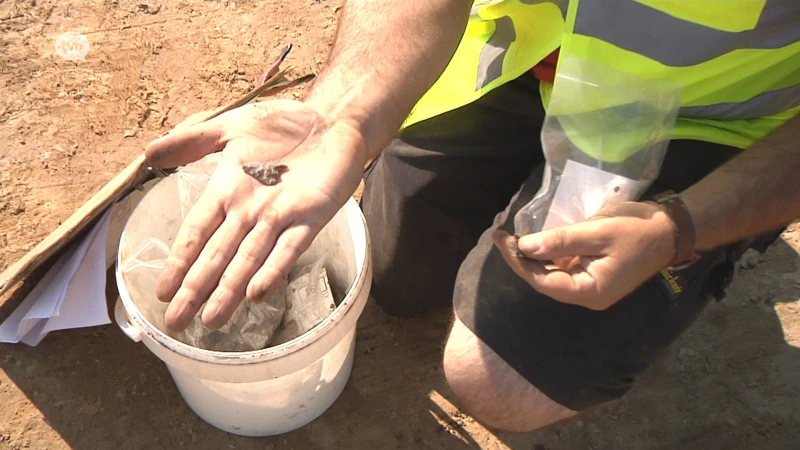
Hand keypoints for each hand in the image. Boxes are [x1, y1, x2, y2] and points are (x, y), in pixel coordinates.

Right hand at [144, 99, 367, 331]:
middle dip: (196, 289)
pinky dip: (274, 269)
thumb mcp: (231, 127)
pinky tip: (257, 293)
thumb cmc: (283, 126)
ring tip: (212, 320)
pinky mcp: (311, 216)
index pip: (196, 232)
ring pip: (249, 259)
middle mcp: (250, 211)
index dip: (179, 261)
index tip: (161, 291)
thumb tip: (147, 155)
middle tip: (176, 323)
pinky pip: (290, 247)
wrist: (332, 120)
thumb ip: (192, 141)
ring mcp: (280, 216)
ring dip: (230, 290)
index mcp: (227, 191)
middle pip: (217, 255)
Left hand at [493, 202, 677, 309]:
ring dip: (531, 256)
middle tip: (502, 236)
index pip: (543, 282)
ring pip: (551, 274)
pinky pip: (563, 266)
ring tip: (511, 237)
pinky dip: (547, 254)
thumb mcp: (597, 231)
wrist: (670, 228)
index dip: (519, 262)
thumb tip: (525, 246)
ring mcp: (590, 285)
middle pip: (544, 280)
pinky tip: (534, 240)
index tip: (503, 240)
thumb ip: (560, 240)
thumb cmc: (637, 229)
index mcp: (590, 291)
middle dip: (521, 259)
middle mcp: (588, 294)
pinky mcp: (592, 273)